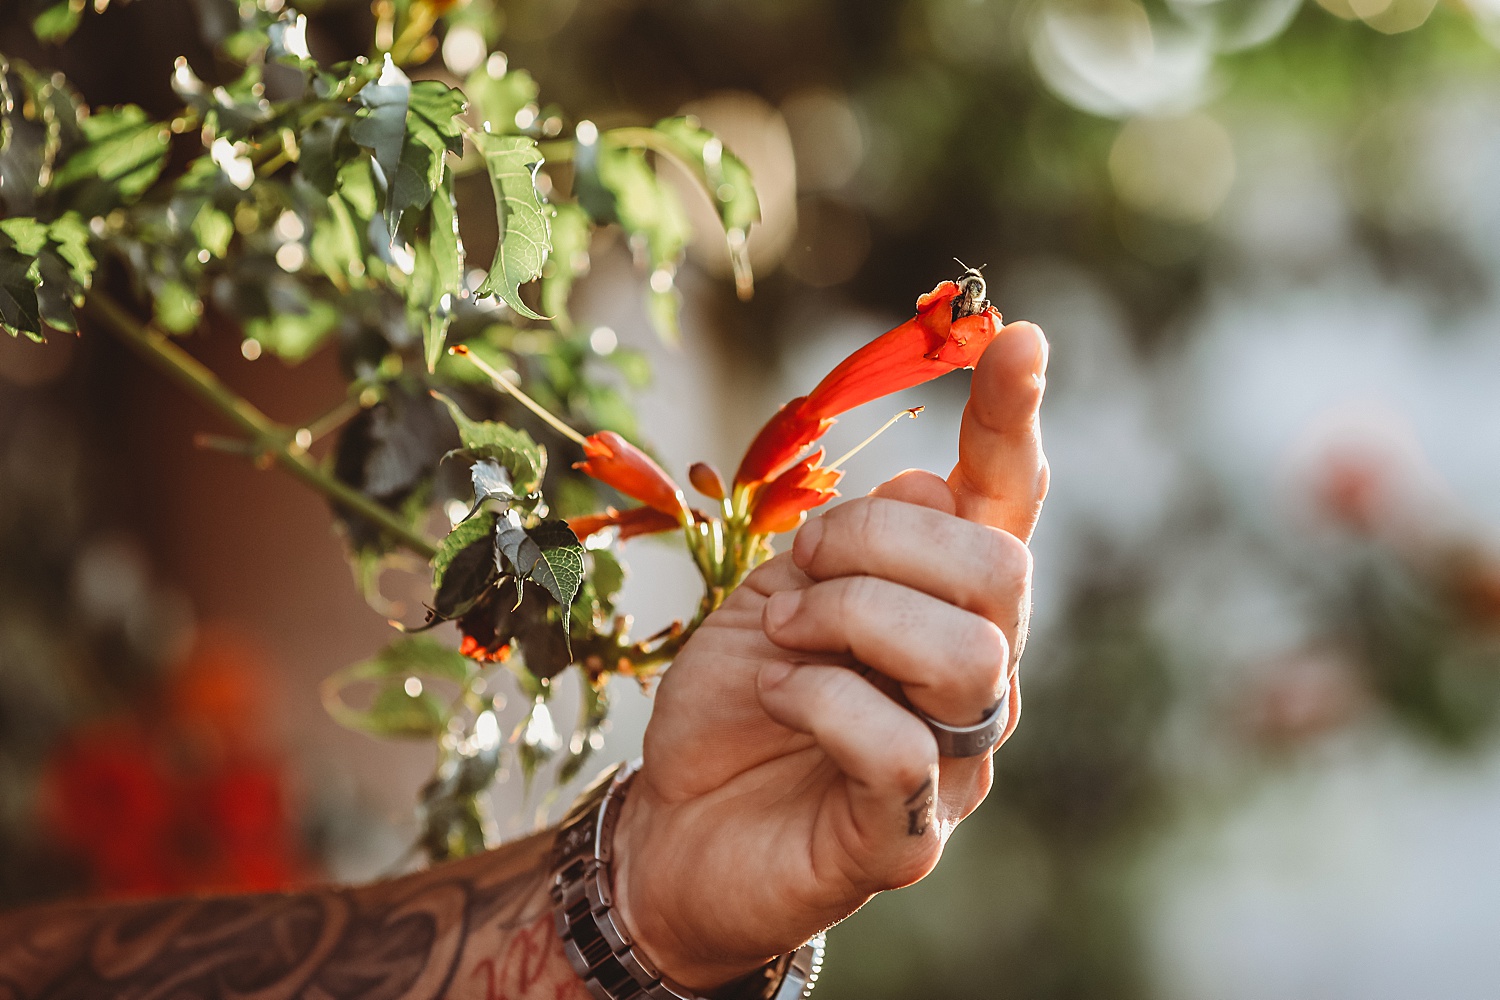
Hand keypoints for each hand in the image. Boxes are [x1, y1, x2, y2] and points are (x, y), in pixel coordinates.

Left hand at [610, 321, 1049, 990]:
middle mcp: (976, 681)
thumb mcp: (781, 590)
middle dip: (882, 541)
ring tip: (787, 631)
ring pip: (968, 655)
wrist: (671, 825)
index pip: (1006, 507)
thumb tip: (934, 485)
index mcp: (946, 607)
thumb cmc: (736, 700)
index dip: (1013, 422)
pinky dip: (826, 703)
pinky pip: (903, 751)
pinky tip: (781, 698)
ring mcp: (954, 766)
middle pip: (1001, 573)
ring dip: (853, 617)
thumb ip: (861, 544)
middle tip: (801, 570)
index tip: (1019, 336)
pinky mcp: (906, 841)